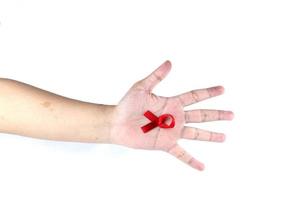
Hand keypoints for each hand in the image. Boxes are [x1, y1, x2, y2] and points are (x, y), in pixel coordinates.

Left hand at [109, 61, 233, 170]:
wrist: (117, 123)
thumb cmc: (127, 104)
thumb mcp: (142, 87)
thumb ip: (156, 76)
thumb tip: (169, 62)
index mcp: (172, 103)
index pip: (195, 96)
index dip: (208, 93)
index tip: (222, 89)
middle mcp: (175, 117)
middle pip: (201, 115)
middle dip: (217, 115)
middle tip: (231, 115)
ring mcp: (172, 132)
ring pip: (196, 134)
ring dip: (210, 136)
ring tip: (224, 138)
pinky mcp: (165, 144)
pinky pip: (181, 154)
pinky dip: (192, 161)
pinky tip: (202, 167)